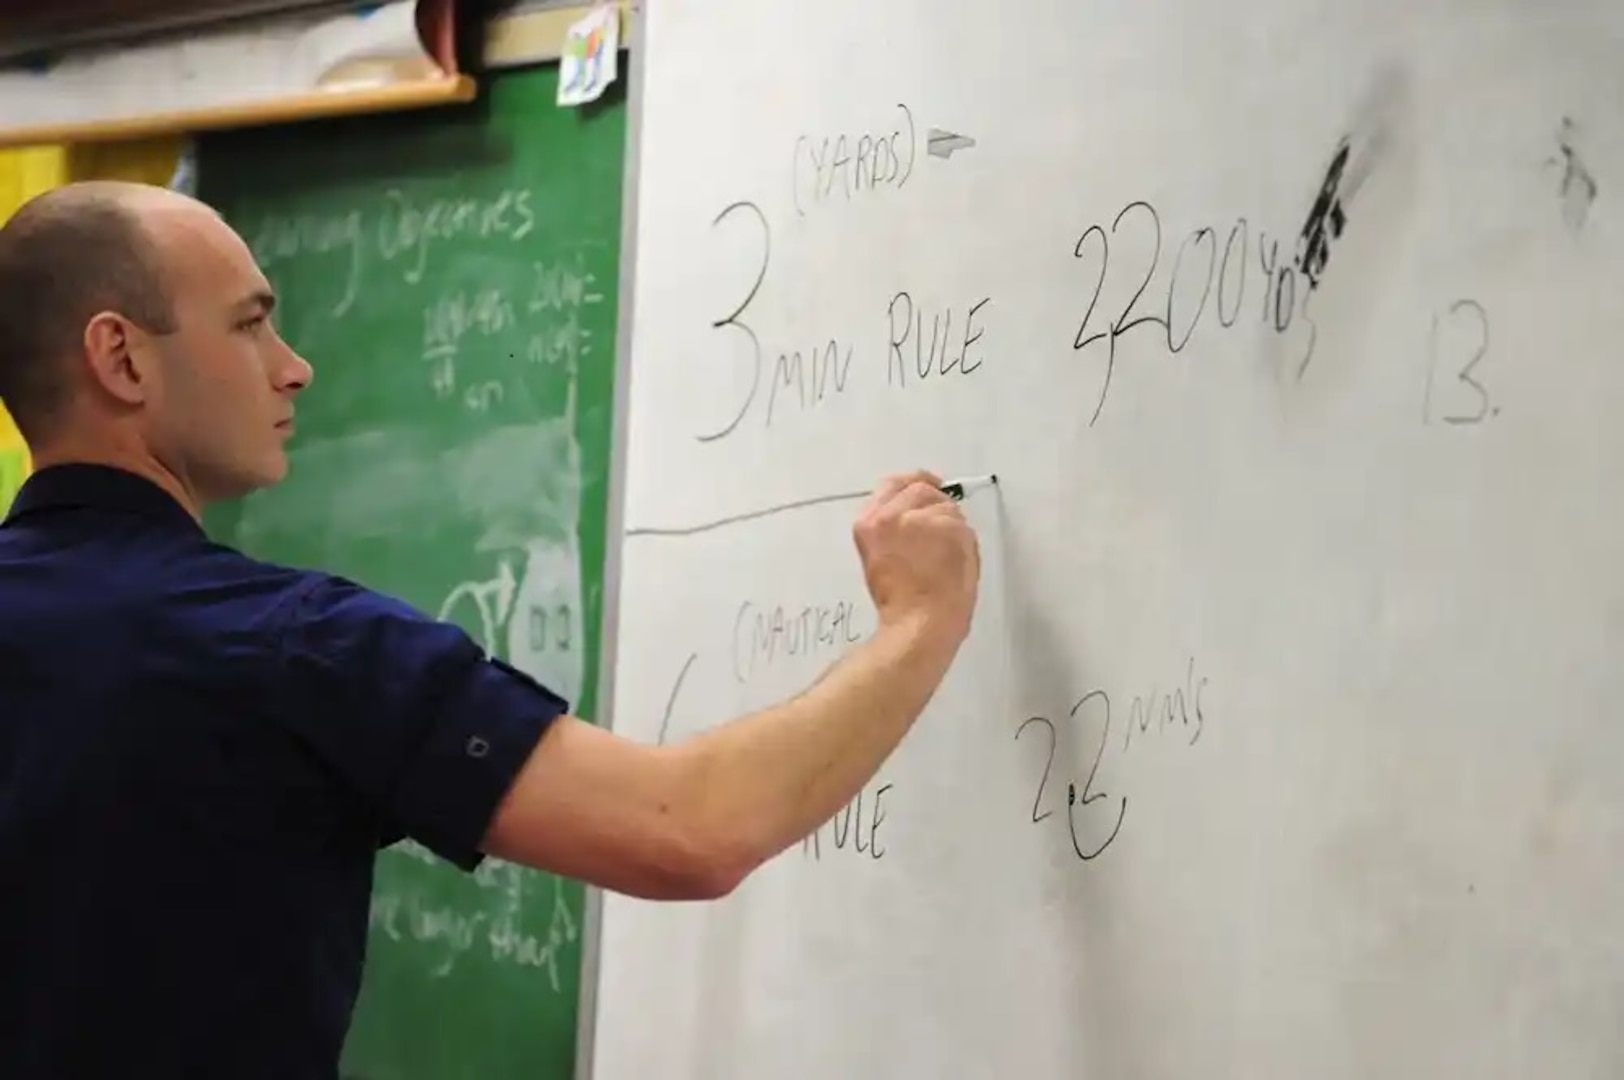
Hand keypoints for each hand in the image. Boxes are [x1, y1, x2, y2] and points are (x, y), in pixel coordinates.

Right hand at [851, 470, 980, 642]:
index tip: (928, 485)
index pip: (891, 485)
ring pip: (946, 507)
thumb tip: (916, 516)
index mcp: (869, 524)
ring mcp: (922, 519)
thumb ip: (892, 531)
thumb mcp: (878, 558)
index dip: (912, 483)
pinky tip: (957, 563)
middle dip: (935, 504)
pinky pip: (963, 525)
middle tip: (943, 531)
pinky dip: (965, 542)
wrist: (919, 623)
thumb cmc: (899, 603)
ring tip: (947, 558)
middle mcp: (891, 515)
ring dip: (951, 527)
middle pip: (921, 489)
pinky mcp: (949, 527)